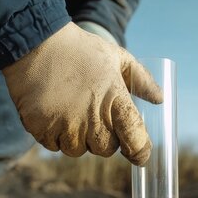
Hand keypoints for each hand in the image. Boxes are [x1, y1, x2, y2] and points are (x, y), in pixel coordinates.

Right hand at [2, 22, 162, 164]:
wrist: (36, 42)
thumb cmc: (81, 51)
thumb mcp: (117, 58)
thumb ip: (141, 80)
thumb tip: (160, 99)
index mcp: (115, 100)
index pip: (135, 139)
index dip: (140, 150)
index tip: (139, 154)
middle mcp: (92, 117)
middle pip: (106, 150)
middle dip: (104, 138)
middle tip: (94, 115)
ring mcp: (66, 125)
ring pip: (78, 150)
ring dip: (78, 138)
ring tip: (72, 110)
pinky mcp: (42, 128)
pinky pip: (54, 146)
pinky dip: (55, 135)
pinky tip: (54, 111)